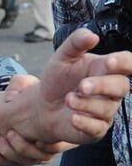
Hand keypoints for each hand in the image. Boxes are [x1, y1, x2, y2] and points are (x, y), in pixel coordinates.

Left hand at [0, 75, 60, 164]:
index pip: (59, 146)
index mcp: (59, 129)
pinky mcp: (17, 157)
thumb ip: (20, 84)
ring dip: (8, 152)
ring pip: (23, 162)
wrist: (14, 103)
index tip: (35, 137)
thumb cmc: (26, 91)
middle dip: (23, 148)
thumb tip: (10, 99)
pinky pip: (8, 164)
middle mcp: (49, 145)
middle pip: (42, 158)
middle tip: (9, 133)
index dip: (48, 145)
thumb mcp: (25, 82)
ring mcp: (34, 153)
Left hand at [5, 30, 131, 153]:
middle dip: (102, 85)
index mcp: (106, 70)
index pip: (128, 64)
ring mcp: (105, 111)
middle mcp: (111, 91)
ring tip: (68, 99)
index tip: (110, 62)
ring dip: (86, 104)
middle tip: (82, 86)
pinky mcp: (96, 129)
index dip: (124, 63)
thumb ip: (75, 44)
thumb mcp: (61, 58)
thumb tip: (92, 36)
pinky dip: (85, 122)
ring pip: (107, 108)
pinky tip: (72, 117)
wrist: (41, 106)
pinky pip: (97, 128)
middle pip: (122, 86)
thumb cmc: (57, 80)